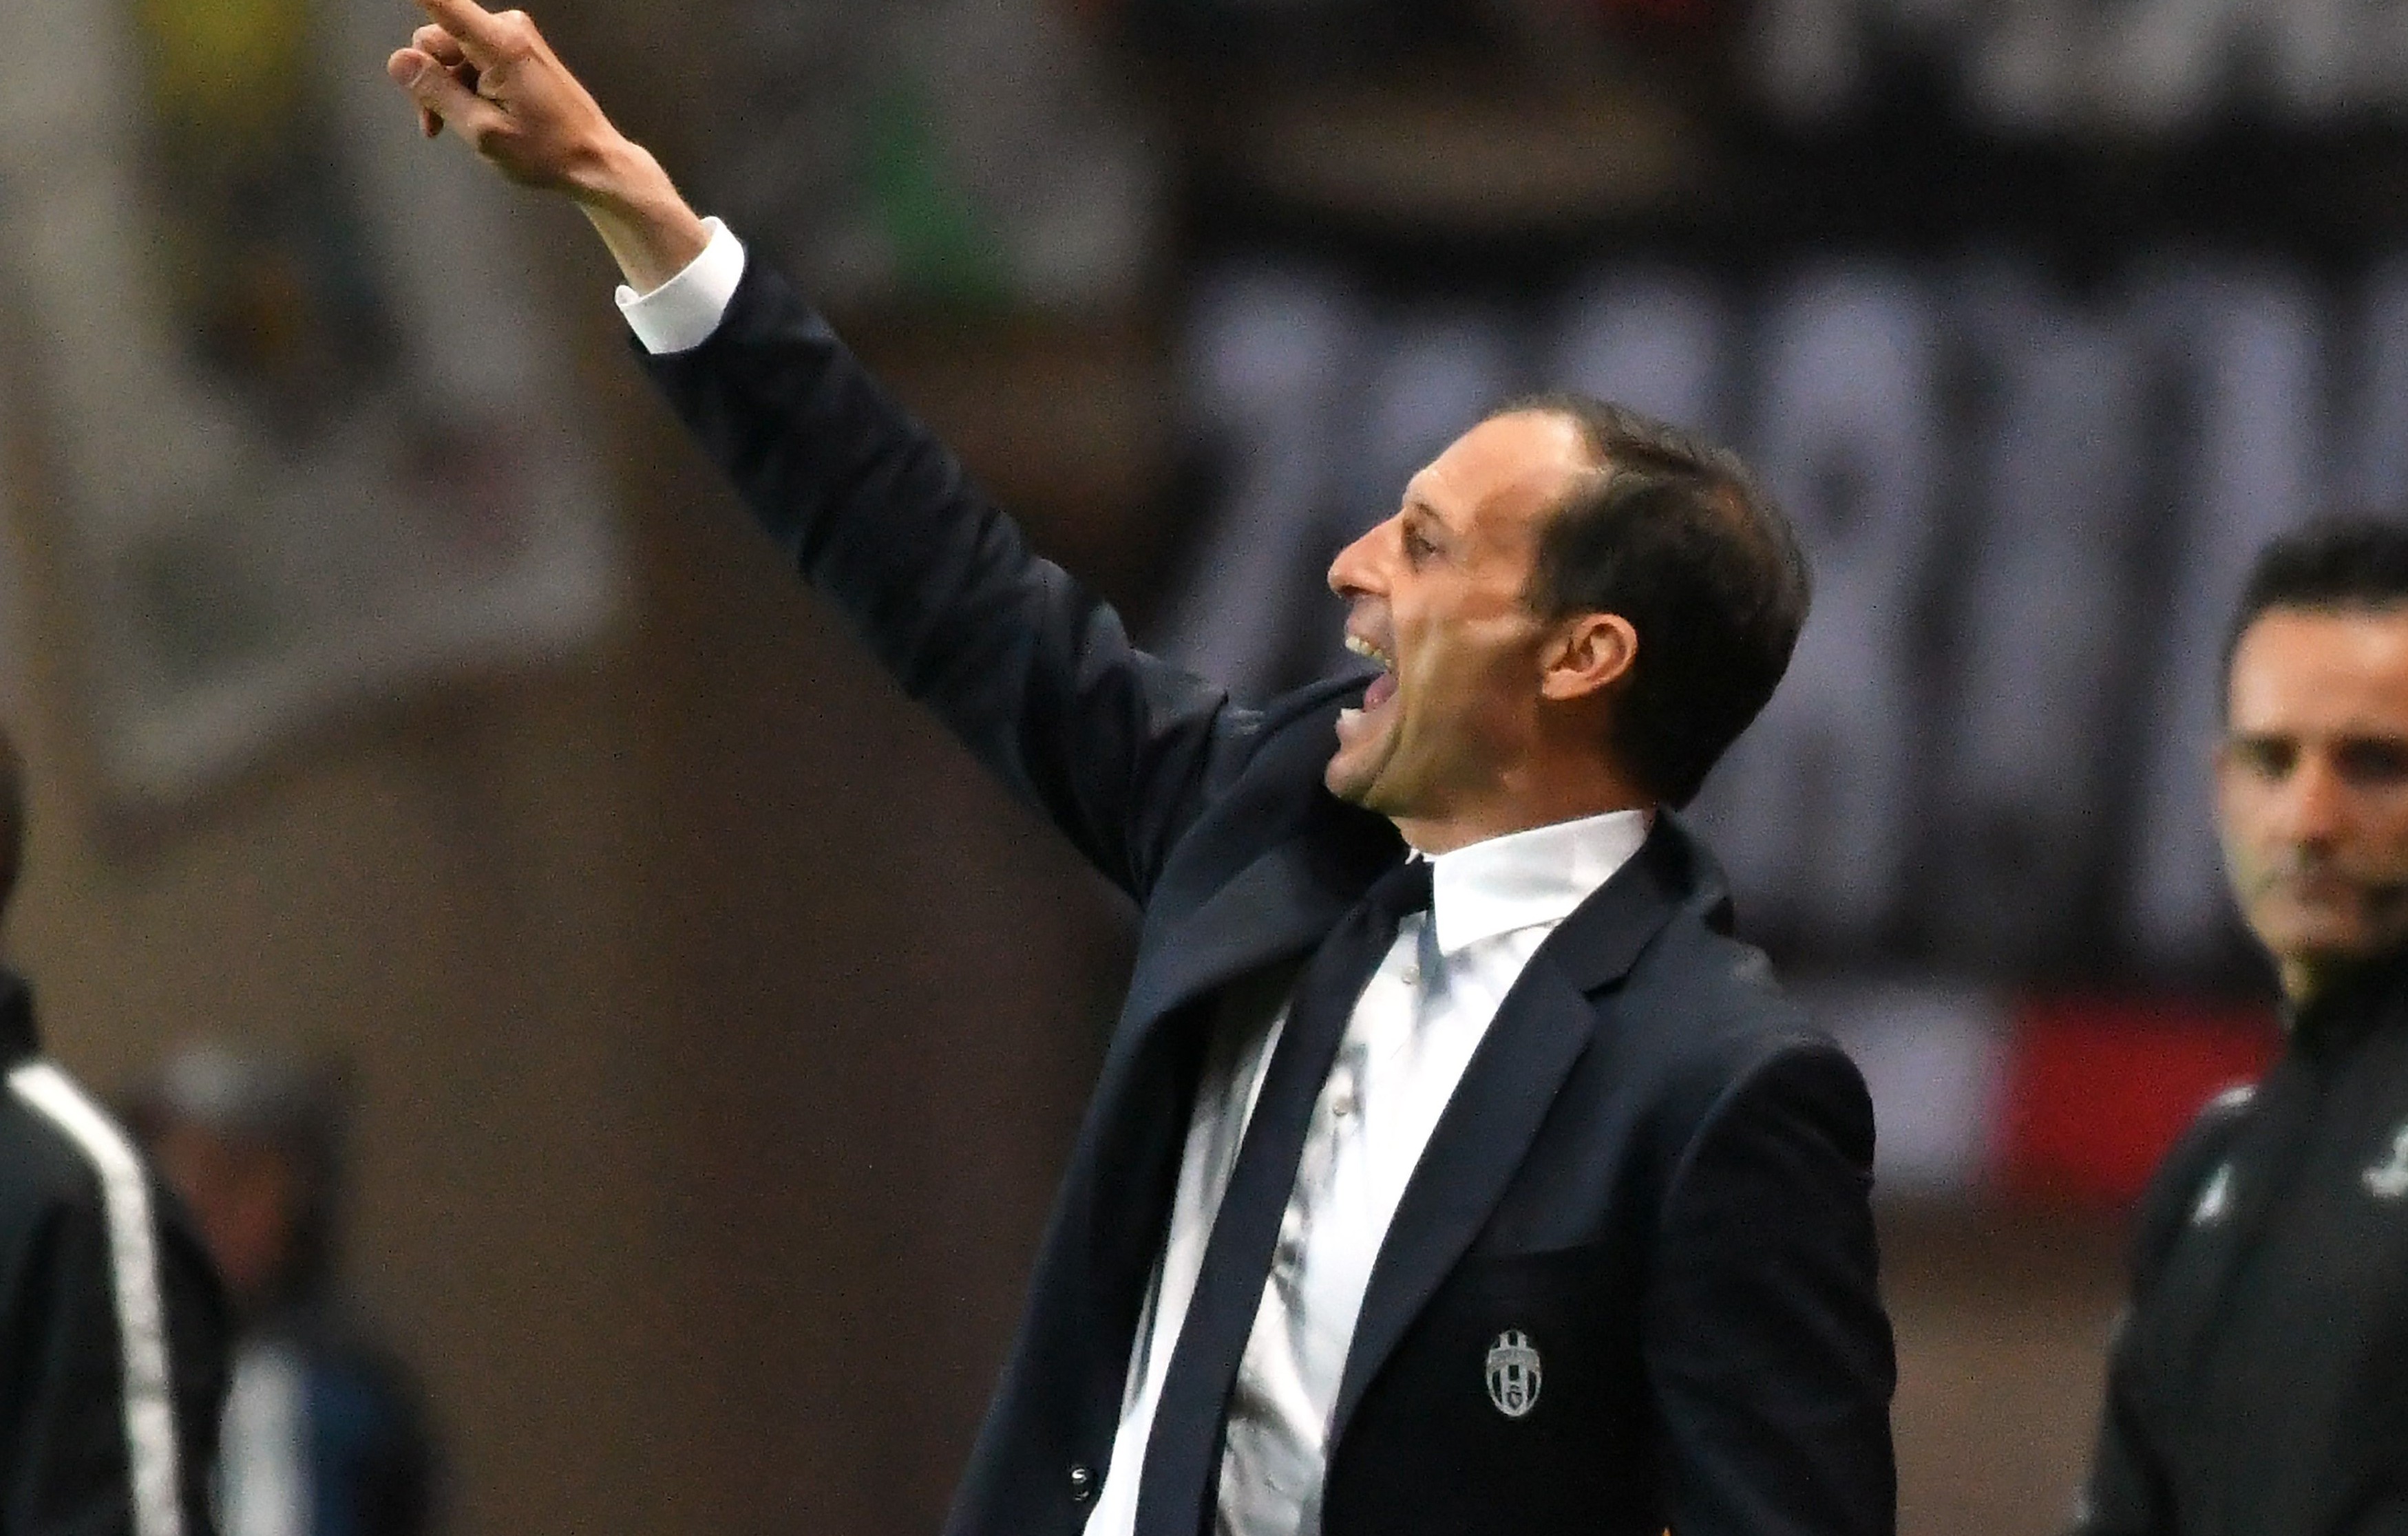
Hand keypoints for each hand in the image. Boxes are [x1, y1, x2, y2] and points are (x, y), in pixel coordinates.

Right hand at [386, 0, 706, 290]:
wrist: (592, 160)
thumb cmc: (547, 152)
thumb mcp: (483, 132)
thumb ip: (437, 93)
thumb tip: (399, 61)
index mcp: (500, 45)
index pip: (443, 1)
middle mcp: (506, 30)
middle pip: (437, 37)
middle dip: (428, 78)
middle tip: (433, 123)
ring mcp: (513, 38)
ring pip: (451, 52)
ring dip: (445, 87)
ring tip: (456, 127)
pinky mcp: (516, 51)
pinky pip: (471, 59)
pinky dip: (463, 86)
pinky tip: (469, 116)